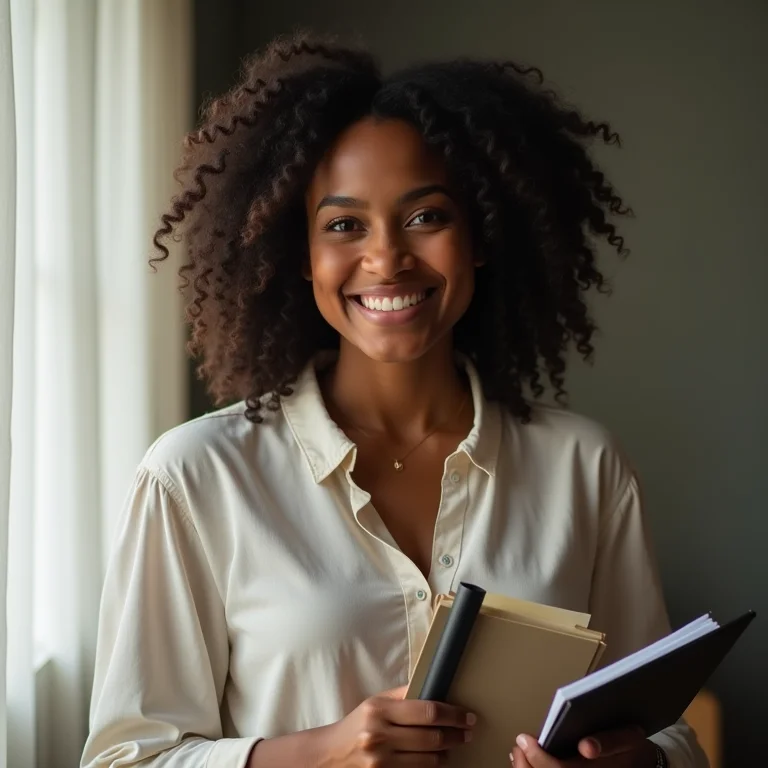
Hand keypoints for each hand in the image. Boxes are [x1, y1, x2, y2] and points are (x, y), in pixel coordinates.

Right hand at [320, 685, 475, 766]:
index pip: (427, 712)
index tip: (467, 716)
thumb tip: (432, 684)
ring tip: (452, 746)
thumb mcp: (375, 702)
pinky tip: (436, 760)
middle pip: (432, 738)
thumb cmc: (357, 725)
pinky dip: (431, 767)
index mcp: (379, 710)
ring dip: (446, 754)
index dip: (453, 715)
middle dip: (456, 736)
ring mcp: (381, 761)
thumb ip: (402, 694)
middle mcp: (379, 736)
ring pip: (428, 760)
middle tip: (468, 733)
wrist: (330, 756)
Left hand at [510, 727, 656, 766]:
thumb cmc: (633, 748)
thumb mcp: (629, 737)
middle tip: (517, 745)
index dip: (538, 758)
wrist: (643, 765)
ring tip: (518, 754)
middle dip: (525, 765)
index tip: (524, 739)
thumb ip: (609, 741)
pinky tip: (526, 764)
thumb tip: (586, 746)